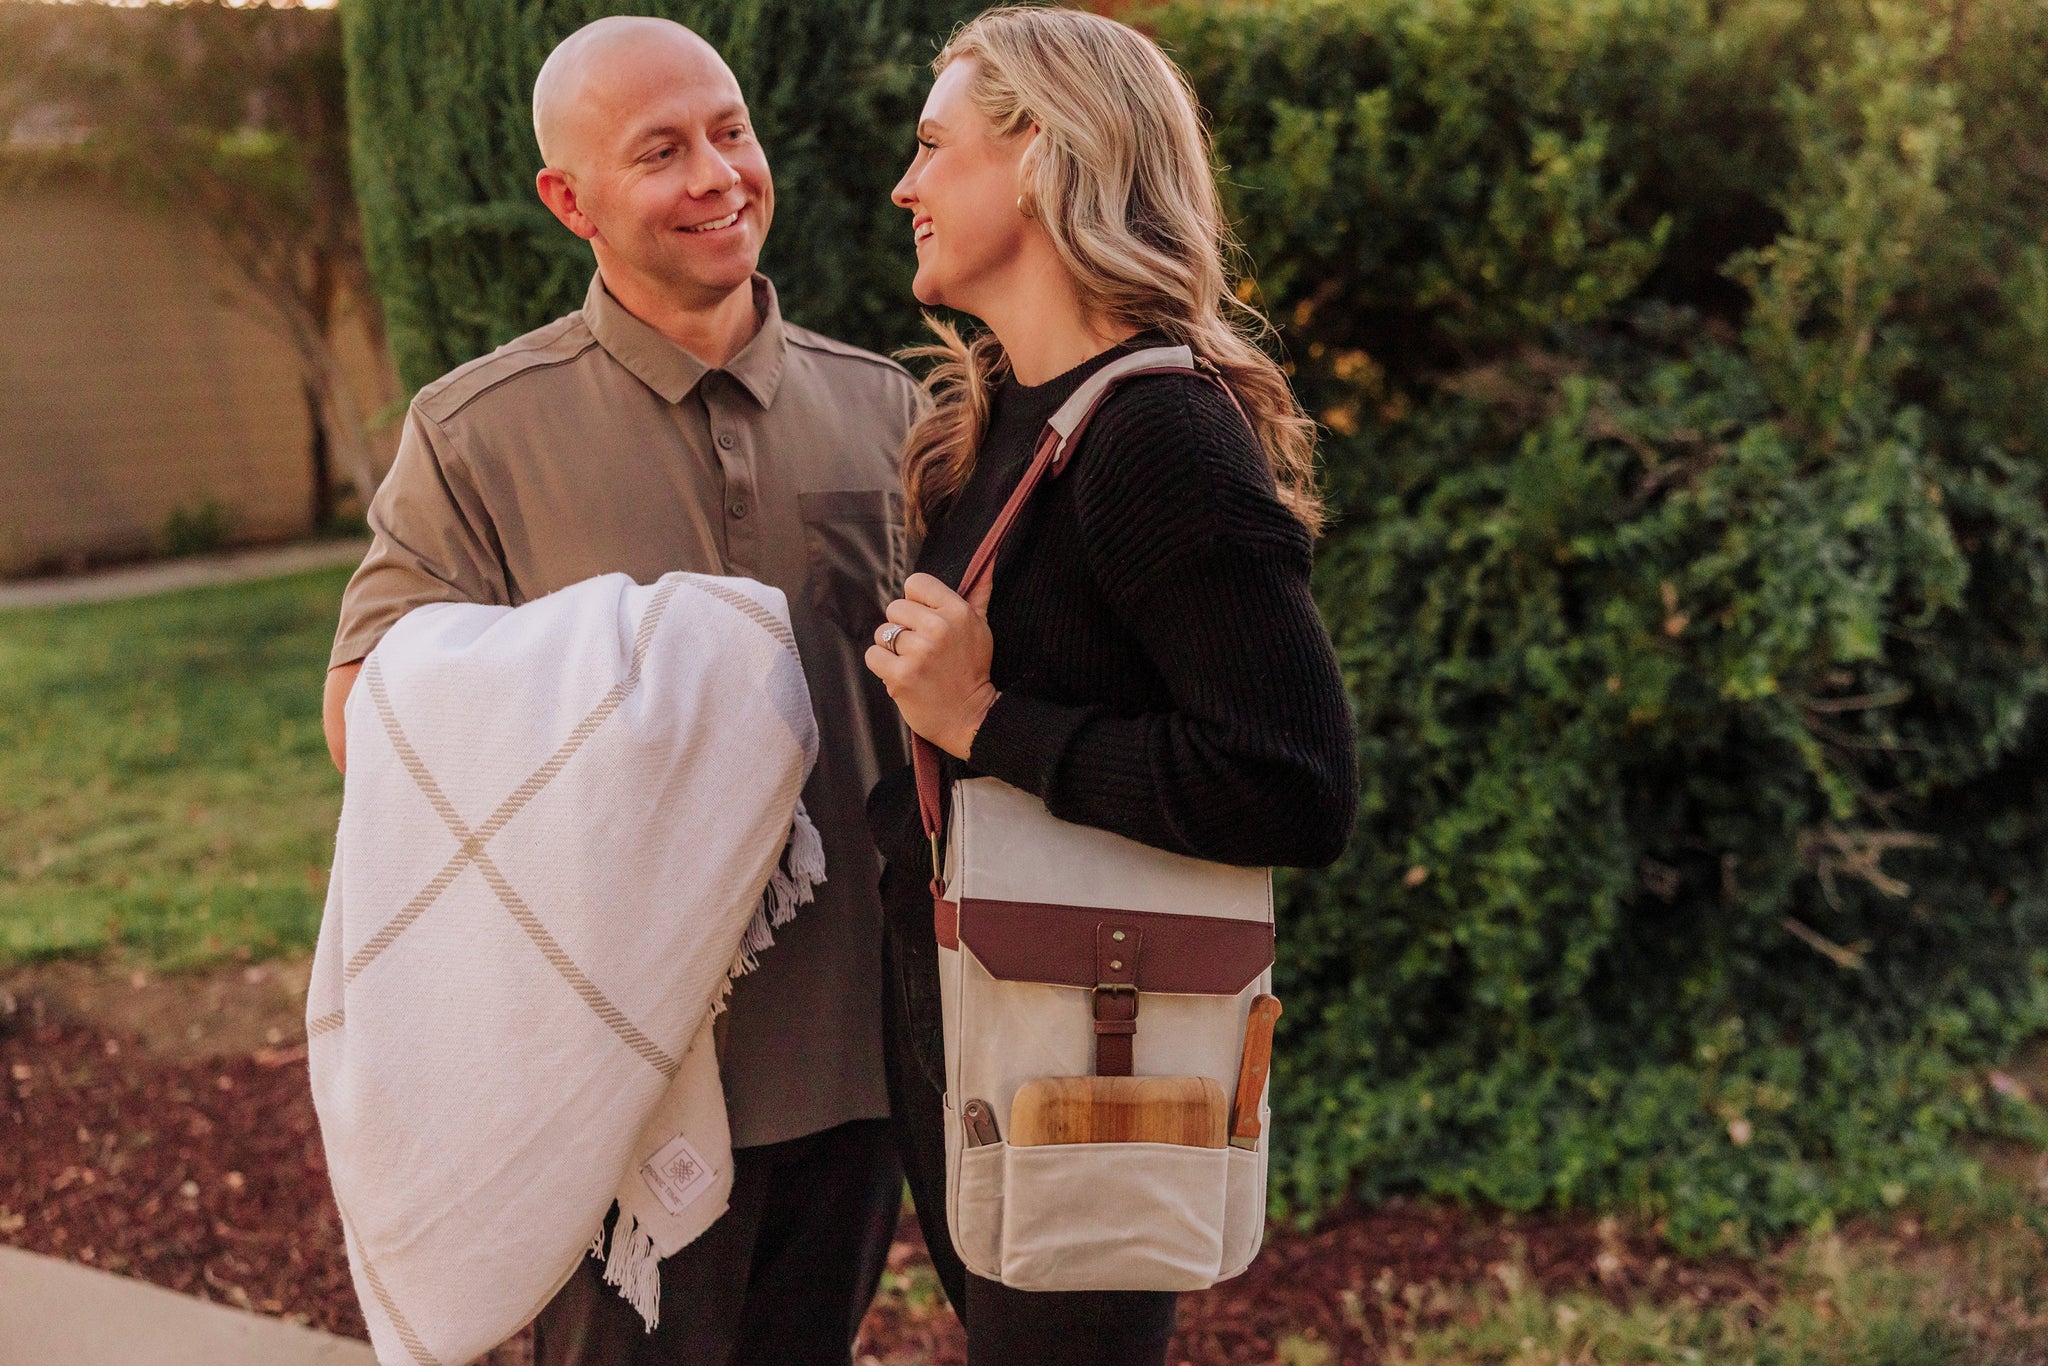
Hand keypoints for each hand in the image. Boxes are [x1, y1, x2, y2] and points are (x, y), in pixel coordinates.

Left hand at [864, 572, 999, 759]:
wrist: (970, 718)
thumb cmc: (972, 671)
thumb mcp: (982, 628)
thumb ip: (979, 593)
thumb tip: (989, 559)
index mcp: (958, 612)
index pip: (915, 583)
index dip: (916, 602)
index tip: (926, 622)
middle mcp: (939, 628)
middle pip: (895, 608)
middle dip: (903, 628)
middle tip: (922, 650)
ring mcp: (919, 652)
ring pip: (882, 633)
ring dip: (892, 649)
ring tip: (913, 664)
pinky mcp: (901, 675)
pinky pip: (872, 656)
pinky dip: (882, 667)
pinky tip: (902, 676)